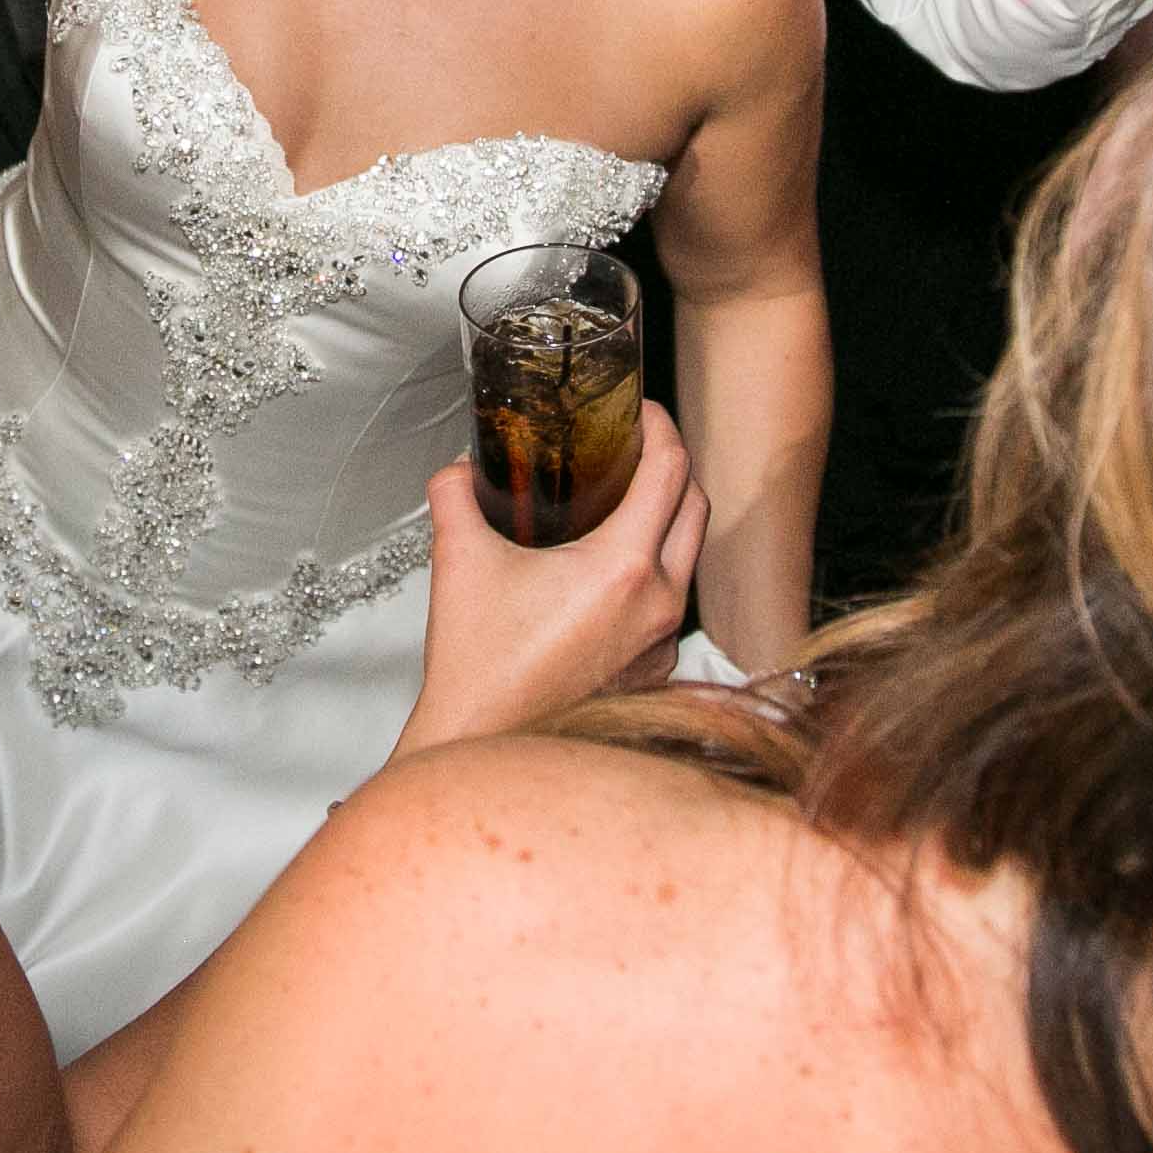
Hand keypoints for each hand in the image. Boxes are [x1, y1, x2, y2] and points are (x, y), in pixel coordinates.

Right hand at [392, 403, 705, 758]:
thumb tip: (461, 469)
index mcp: (622, 565)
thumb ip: (456, 494)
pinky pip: (668, 609)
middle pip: (696, 508)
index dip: (660, 426)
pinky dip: (650, 579)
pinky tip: (607, 577)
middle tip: (634, 450)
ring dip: (664, 524)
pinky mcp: (655, 674)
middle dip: (672, 468)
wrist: (481, 742)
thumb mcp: (458, 559)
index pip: (671, 470)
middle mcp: (657, 603)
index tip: (640, 410)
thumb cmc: (477, 663)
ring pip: (686, 560)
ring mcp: (662, 644)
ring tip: (620, 507)